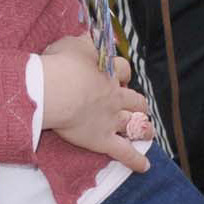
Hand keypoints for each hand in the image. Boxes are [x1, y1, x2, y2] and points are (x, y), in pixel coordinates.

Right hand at [40, 36, 149, 172]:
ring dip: (143, 127)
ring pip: (134, 123)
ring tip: (148, 132)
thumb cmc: (59, 65)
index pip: (123, 69)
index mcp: (108, 72)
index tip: (119, 75)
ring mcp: (112, 118)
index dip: (122, 73)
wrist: (55, 90)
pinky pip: (123, 152)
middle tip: (138, 106)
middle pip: (135, 98)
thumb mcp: (72, 43)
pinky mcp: (103, 140)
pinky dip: (135, 160)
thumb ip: (84, 41)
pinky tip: (144, 167)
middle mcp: (115, 95)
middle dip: (139, 103)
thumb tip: (90, 36)